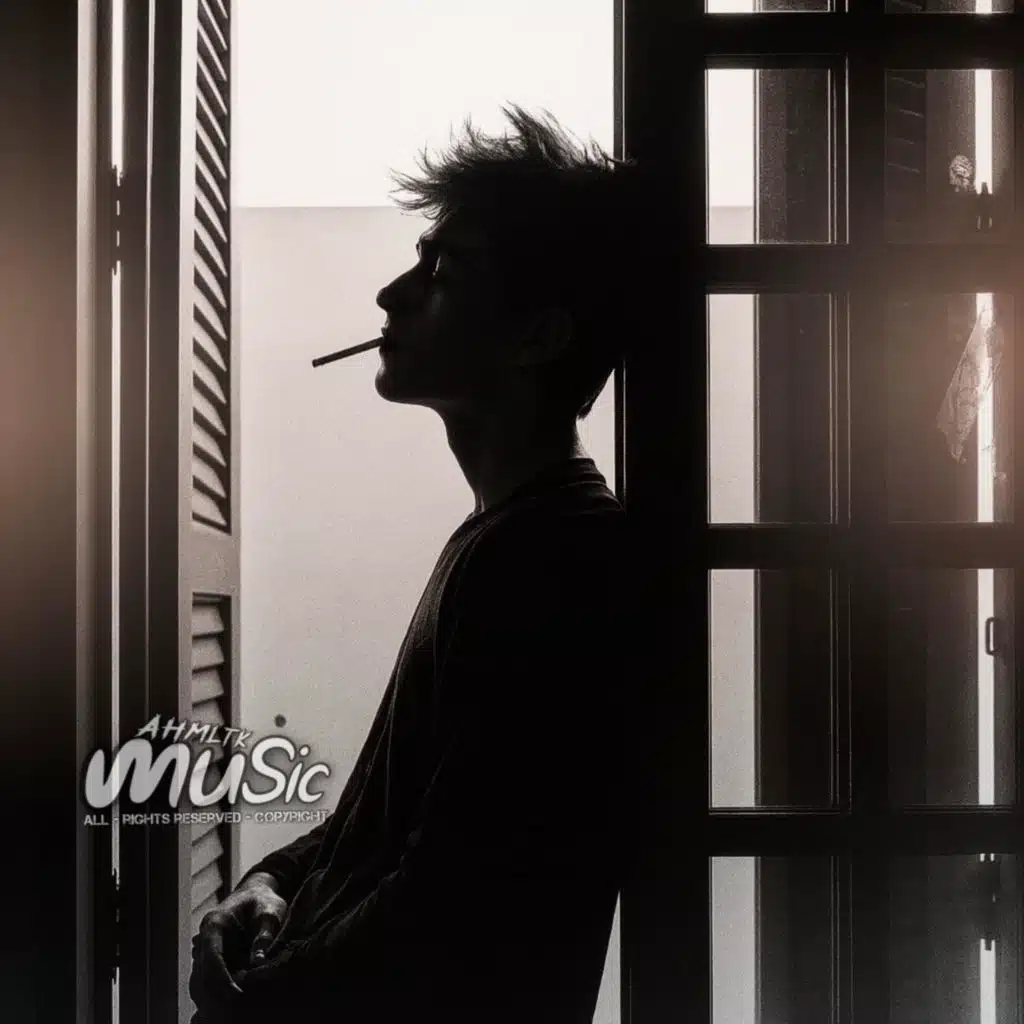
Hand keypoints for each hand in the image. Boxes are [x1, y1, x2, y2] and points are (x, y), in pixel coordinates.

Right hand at [189, 876, 287, 1012]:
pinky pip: (213, 978)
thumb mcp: (270, 912)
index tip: (237, 995)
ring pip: (205, 979)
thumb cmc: (265, 900)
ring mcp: (208, 948)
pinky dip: (223, 988)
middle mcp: (206, 938)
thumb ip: (264, 934)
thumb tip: (257, 962)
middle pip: (204, 973)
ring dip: (219, 992)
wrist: (259, 892)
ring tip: (241, 1001)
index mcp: (215, 924)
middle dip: (219, 992)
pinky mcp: (215, 957)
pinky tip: (238, 995)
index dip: (222, 979)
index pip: (211, 957)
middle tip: (241, 1003)